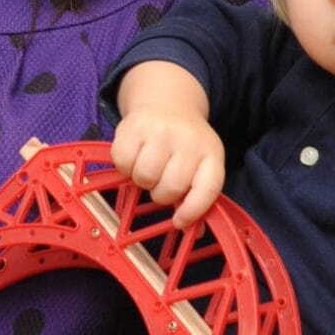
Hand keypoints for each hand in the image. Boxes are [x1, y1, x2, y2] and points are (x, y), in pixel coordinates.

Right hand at [111, 62, 223, 226]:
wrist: (168, 102)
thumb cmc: (184, 144)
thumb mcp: (200, 165)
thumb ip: (196, 197)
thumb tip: (194, 231)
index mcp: (211, 153)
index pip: (207, 189)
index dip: (193, 211)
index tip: (179, 221)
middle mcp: (189, 140)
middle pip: (170, 188)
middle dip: (161, 193)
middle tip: (160, 182)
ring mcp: (161, 130)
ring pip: (144, 176)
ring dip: (142, 180)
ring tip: (147, 169)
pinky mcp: (134, 126)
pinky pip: (122, 161)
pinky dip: (124, 166)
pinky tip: (134, 156)